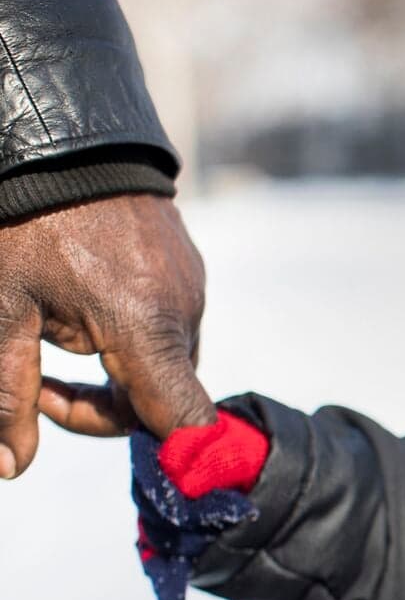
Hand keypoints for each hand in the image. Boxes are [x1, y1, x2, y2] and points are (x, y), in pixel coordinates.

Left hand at [0, 194, 212, 475]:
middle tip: (35, 382)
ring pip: (163, 359)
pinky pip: (167, 320)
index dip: (176, 458)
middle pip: (164, 397)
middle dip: (103, 405)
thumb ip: (6, 394)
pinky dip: (127, 331)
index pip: (185, 421)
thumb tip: (10, 468)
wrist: (60, 131)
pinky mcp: (184, 264)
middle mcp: (184, 311)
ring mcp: (190, 285)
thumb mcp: (0, 309)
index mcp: (146, 329)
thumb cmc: (22, 218)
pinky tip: (80, 299)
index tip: (139, 463)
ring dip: (113, 366)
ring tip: (52, 328)